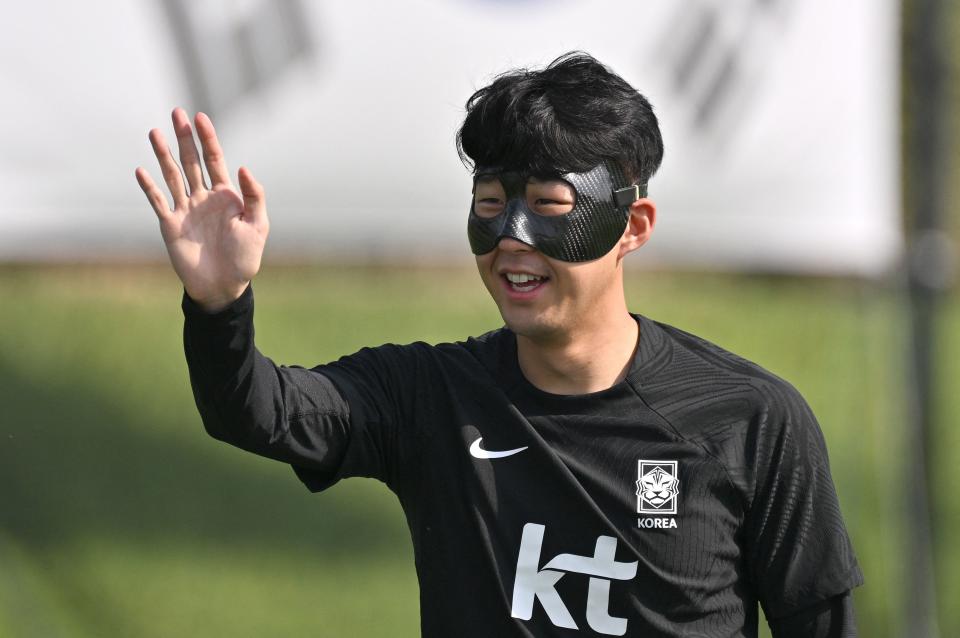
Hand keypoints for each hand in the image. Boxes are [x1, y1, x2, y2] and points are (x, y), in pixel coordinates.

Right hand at [135, 108, 268, 311]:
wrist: (224, 286)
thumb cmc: (244, 258)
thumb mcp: (258, 226)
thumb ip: (253, 196)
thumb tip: (243, 167)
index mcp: (226, 195)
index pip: (215, 160)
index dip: (208, 139)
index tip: (201, 117)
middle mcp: (203, 198)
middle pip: (192, 161)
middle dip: (185, 137)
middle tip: (176, 112)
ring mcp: (185, 209)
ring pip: (173, 176)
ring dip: (163, 155)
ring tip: (154, 132)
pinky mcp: (170, 224)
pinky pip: (158, 201)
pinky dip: (149, 187)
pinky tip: (142, 170)